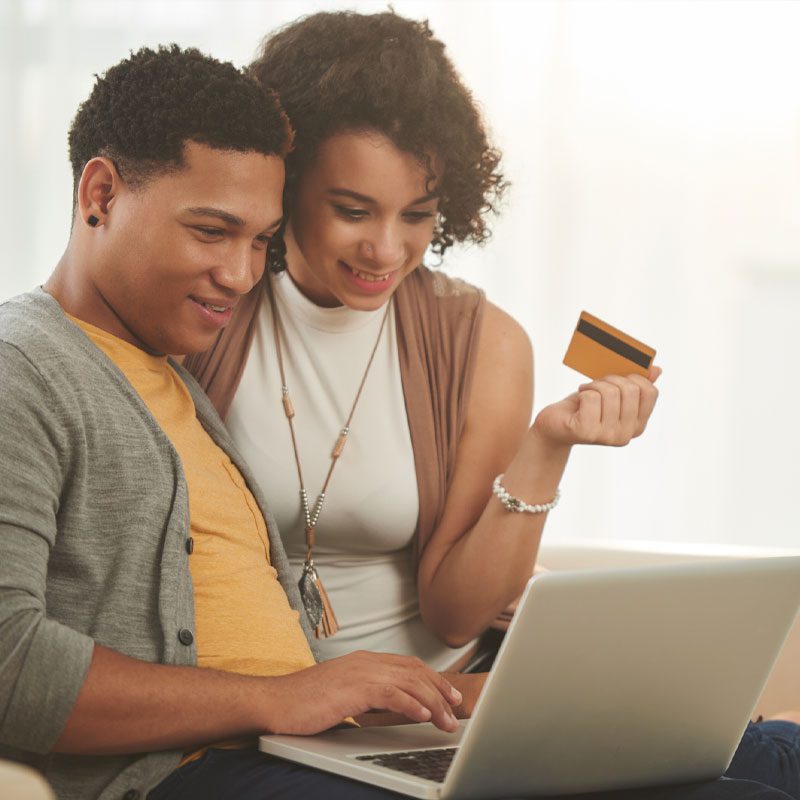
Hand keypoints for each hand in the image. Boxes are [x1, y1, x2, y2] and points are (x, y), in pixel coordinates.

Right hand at [260, 651, 462, 734]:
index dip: (432, 678)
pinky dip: (412, 704)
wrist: (275, 702)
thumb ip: (364, 695)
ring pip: (409, 682)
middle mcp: (365, 661)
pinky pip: (392, 694)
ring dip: (433, 702)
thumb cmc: (303, 703)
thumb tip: (385, 708)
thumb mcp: (341, 694)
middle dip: (440, 688)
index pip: (407, 665)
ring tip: (447, 719)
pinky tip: (424, 716)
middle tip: (456, 707)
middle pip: (414, 671)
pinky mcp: (354, 688)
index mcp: (363, 661)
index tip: (448, 694)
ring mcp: (360, 672)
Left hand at [533, 366, 660, 447]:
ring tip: (585, 393)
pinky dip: (583, 392)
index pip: (650, 392)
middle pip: (630, 389)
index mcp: (637, 425)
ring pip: (610, 391)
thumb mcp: (611, 395)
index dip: (633, 377)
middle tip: (596, 385)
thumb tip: (656, 370)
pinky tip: (578, 401)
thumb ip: (634, 385)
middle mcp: (626, 435)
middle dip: (611, 379)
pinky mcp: (586, 431)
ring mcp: (607, 436)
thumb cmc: (584, 408)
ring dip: (594, 385)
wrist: (554, 426)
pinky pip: (591, 398)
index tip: (616, 379)